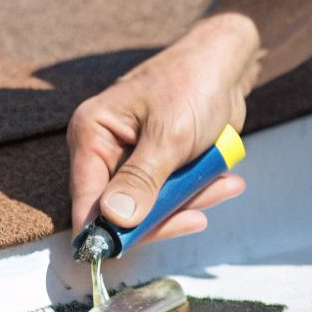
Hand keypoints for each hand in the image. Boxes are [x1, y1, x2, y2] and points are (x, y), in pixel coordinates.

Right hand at [67, 14, 257, 242]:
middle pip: (118, 212)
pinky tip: (224, 181)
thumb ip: (142, 180)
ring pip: (149, 208)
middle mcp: (103, 148)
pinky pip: (169, 197)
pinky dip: (196, 193)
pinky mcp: (155, 166)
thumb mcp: (170, 135)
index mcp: (92, 133)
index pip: (86, 199)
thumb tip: (114, 221)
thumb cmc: (194, 83)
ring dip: (187, 202)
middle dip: (161, 215)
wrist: (226, 63)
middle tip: (196, 215)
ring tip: (223, 184)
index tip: (131, 248)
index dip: (106, 231)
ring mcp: (130, 160)